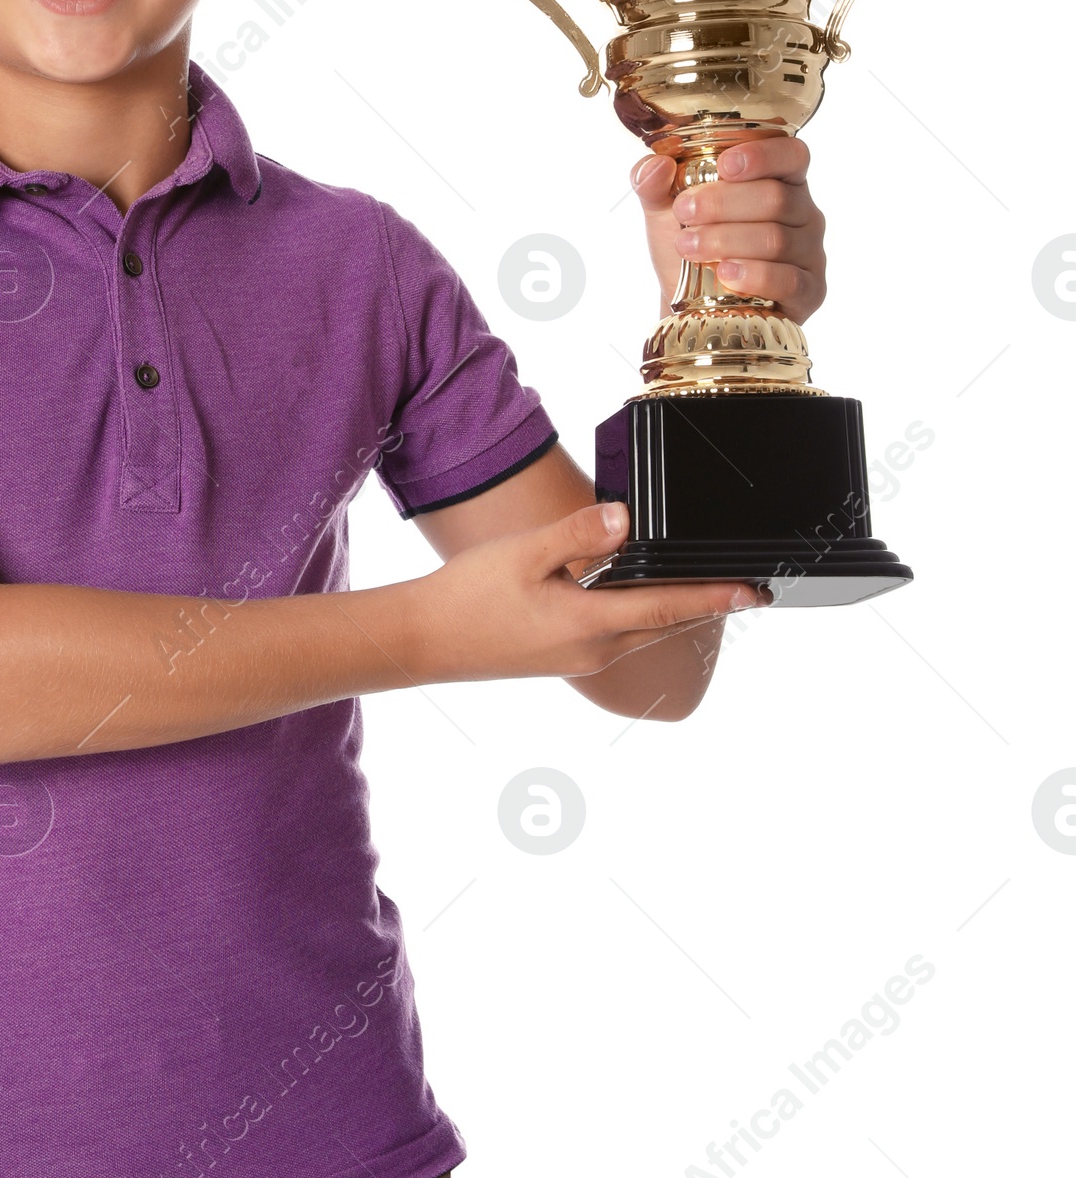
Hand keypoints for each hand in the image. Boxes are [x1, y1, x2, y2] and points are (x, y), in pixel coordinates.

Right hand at [410, 500, 763, 685]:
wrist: (422, 641)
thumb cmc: (466, 597)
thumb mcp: (523, 554)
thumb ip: (578, 534)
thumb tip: (625, 518)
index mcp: (589, 625)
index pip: (670, 606)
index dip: (717, 596)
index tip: (757, 590)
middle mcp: (594, 650)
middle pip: (665, 623)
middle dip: (706, 605)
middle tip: (746, 587)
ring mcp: (579, 659)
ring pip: (642, 630)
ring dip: (674, 610)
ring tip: (703, 587)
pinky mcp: (563, 658)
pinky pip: (618, 635)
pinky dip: (640, 614)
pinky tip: (635, 595)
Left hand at [632, 137, 826, 320]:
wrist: (691, 305)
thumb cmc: (691, 246)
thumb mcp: (664, 211)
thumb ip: (653, 183)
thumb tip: (655, 166)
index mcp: (779, 180)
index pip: (790, 154)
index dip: (763, 156)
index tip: (723, 166)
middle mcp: (802, 213)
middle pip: (776, 198)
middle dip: (724, 204)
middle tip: (685, 212)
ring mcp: (809, 253)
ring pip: (777, 239)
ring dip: (727, 240)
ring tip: (689, 246)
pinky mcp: (809, 291)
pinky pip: (790, 280)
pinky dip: (755, 276)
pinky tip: (725, 274)